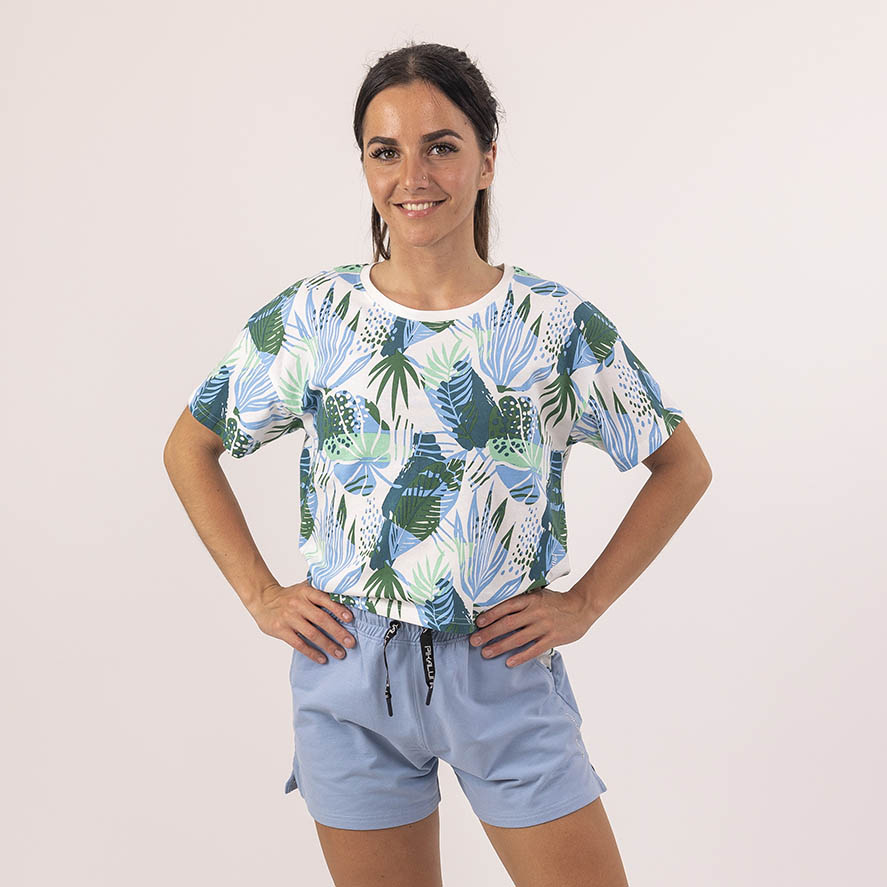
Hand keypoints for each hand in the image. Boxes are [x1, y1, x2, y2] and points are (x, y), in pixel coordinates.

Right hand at [249, 580, 354, 663]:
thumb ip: (320, 591)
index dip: (338, 609)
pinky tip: (322, 659)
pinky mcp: (281, 630)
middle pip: (321, 619)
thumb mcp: (303, 588)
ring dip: (328, 645)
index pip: (325, 599)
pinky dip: (312, 652)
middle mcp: (298, 604)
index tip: (351, 619)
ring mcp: (289, 618)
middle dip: (338, 632)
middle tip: (351, 643)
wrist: (263, 600)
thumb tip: (345, 597)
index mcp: (306, 592)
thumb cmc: (289, 596)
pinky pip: (299, 644)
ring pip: (312, 634)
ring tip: (340, 654)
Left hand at [469, 587, 592, 666]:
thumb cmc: (556, 601)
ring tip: (486, 653)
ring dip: (500, 646)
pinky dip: (520, 656)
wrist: (581, 607)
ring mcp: (544, 626)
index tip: (478, 623)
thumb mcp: (539, 594)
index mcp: (530, 599)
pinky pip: (533, 649)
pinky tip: (509, 662)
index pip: (506, 607)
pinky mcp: (552, 639)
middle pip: (507, 624)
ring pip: (517, 638)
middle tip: (475, 641)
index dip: (491, 615)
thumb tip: (500, 606)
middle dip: (489, 633)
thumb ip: (522, 600)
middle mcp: (535, 612)